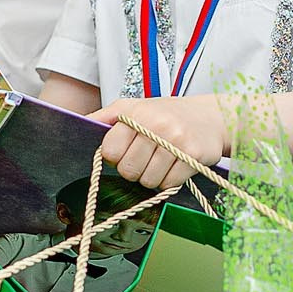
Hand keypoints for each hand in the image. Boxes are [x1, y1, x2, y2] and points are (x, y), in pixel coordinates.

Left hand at [94, 95, 228, 189]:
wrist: (213, 116)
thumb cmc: (168, 114)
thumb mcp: (136, 106)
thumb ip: (107, 116)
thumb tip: (79, 124)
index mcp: (137, 112)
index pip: (110, 150)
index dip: (115, 156)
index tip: (126, 151)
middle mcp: (156, 125)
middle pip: (127, 169)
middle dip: (133, 169)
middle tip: (145, 158)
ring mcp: (176, 141)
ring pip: (147, 180)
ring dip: (151, 177)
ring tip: (160, 161)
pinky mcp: (194, 156)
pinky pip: (168, 184)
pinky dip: (168, 181)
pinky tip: (174, 166)